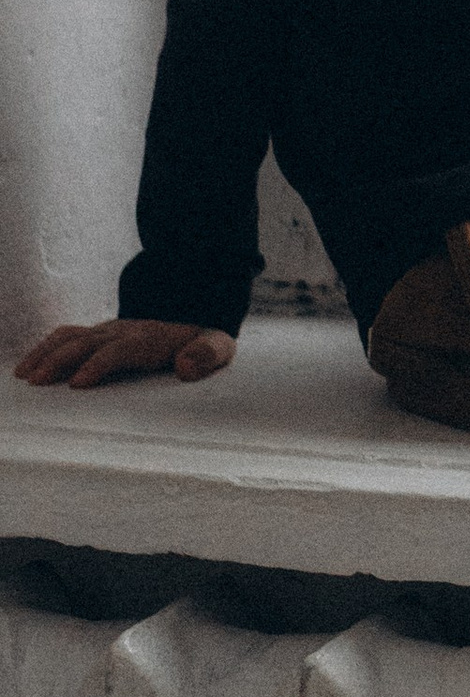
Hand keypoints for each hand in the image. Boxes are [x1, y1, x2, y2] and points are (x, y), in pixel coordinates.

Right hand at [16, 317, 237, 389]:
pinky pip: (66, 335)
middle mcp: (123, 331)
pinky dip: (44, 347)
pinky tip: (27, 367)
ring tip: (24, 376)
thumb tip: (185, 366)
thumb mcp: (218, 346)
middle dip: (60, 360)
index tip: (78, 383)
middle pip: (86, 342)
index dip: (98, 364)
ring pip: (70, 336)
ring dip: (45, 353)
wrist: (195, 313)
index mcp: (150, 338)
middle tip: (37, 382)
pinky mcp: (97, 334)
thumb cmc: (204, 341)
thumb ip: (208, 355)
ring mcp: (107, 330)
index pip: (119, 349)